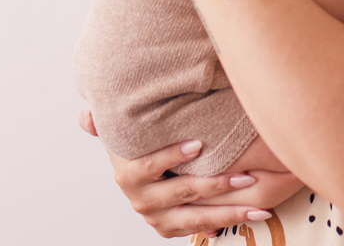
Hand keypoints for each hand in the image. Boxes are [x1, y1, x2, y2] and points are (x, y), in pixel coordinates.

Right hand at [79, 108, 288, 236]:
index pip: (149, 166)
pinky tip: (257, 213)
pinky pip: (203, 227)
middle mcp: (142, 200)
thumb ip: (103, 123)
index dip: (172, 156)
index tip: (199, 144)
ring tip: (259, 204)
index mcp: (128, 175)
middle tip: (246, 175)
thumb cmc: (138, 144)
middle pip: (182, 193)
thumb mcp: (121, 131)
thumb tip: (85, 116)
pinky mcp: (172, 228)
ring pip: (198, 218)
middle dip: (217, 185)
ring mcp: (158, 217)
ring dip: (231, 211)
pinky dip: (230, 222)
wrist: (141, 174)